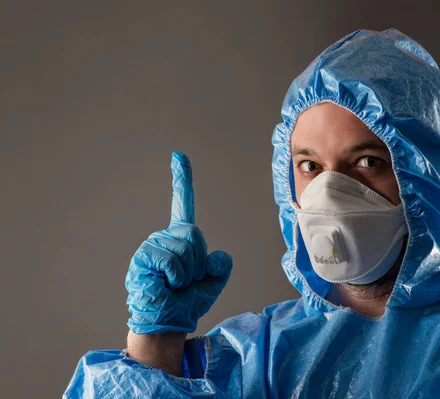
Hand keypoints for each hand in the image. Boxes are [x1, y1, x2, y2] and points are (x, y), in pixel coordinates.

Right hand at [125, 152, 232, 333]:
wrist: (169, 323)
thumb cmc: (187, 302)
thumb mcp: (213, 281)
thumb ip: (221, 265)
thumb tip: (219, 255)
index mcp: (180, 238)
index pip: (183, 204)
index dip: (182, 180)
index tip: (178, 156)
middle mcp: (165, 237)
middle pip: (194, 233)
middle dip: (198, 261)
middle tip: (187, 280)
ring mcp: (153, 245)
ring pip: (186, 246)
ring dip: (188, 272)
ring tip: (175, 284)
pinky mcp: (144, 257)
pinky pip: (172, 259)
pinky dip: (177, 276)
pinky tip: (167, 284)